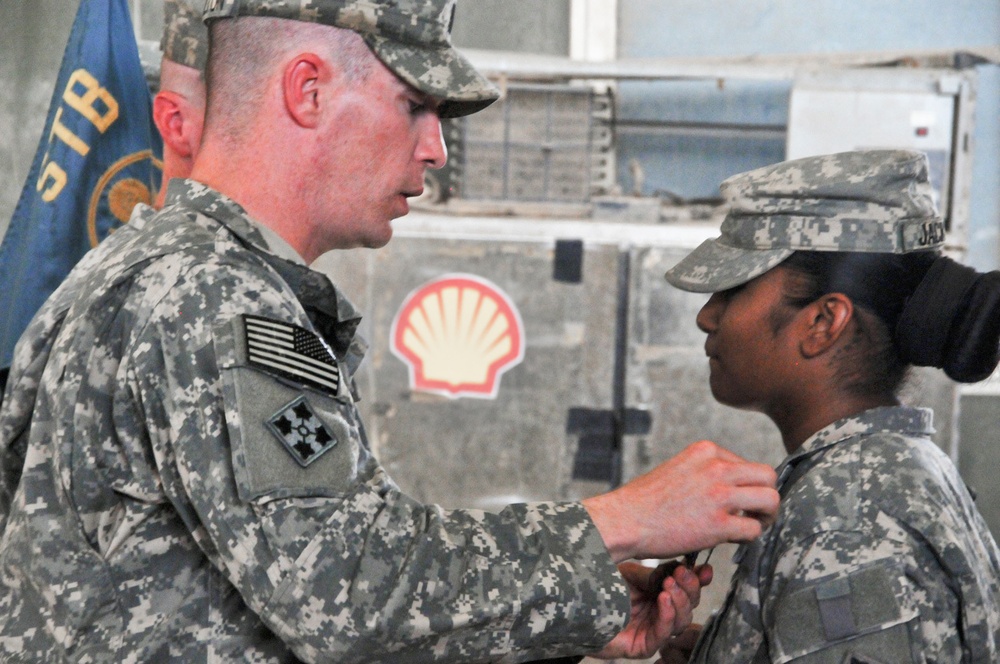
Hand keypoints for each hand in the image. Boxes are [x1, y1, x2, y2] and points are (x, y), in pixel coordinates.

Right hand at [583, 440, 777, 560]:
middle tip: (756, 513)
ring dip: (766, 515)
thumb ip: (706, 471)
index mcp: (705, 451)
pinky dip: (749, 537)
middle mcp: (716, 468)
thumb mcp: (678, 468)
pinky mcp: (718, 524)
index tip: (734, 500)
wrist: (624, 520)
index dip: (745, 485)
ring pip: (770, 499)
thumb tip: (731, 487)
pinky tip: (732, 539)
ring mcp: (719, 495)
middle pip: (767, 476)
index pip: (747, 464)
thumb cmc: (646, 500)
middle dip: (765, 495)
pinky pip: (753, 529)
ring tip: (753, 525)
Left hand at [591, 561, 710, 659]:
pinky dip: (667, 615)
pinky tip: (663, 600)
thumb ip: (655, 573)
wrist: (575, 605)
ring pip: (682, 621)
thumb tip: (683, 566)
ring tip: (668, 585)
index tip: (704, 569)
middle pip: (690, 606)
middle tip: (681, 573)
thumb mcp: (630, 573)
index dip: (698, 581)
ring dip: (680, 601)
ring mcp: (652, 631)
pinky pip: (663, 634)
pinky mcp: (643, 646)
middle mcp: (659, 614)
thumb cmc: (600, 588)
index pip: (687, 590)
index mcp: (659, 594)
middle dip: (689, 588)